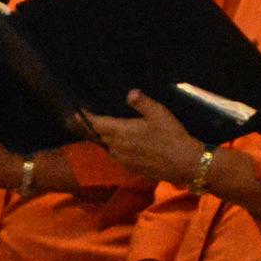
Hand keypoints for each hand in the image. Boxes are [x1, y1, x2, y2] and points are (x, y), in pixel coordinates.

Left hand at [87, 92, 205, 184]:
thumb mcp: (159, 113)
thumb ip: (142, 102)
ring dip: (106, 138)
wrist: (182, 163)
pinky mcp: (130, 167)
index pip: (97, 124)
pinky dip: (117, 147)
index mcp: (121, 131)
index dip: (86, 118)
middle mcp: (117, 146)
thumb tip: (129, 93)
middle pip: (100, 135)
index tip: (77, 112)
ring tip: (109, 130)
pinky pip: (117, 155)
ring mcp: (123, 159)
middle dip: (96, 127)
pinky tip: (126, 145)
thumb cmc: (170, 135)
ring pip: (109, 146)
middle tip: (93, 118)